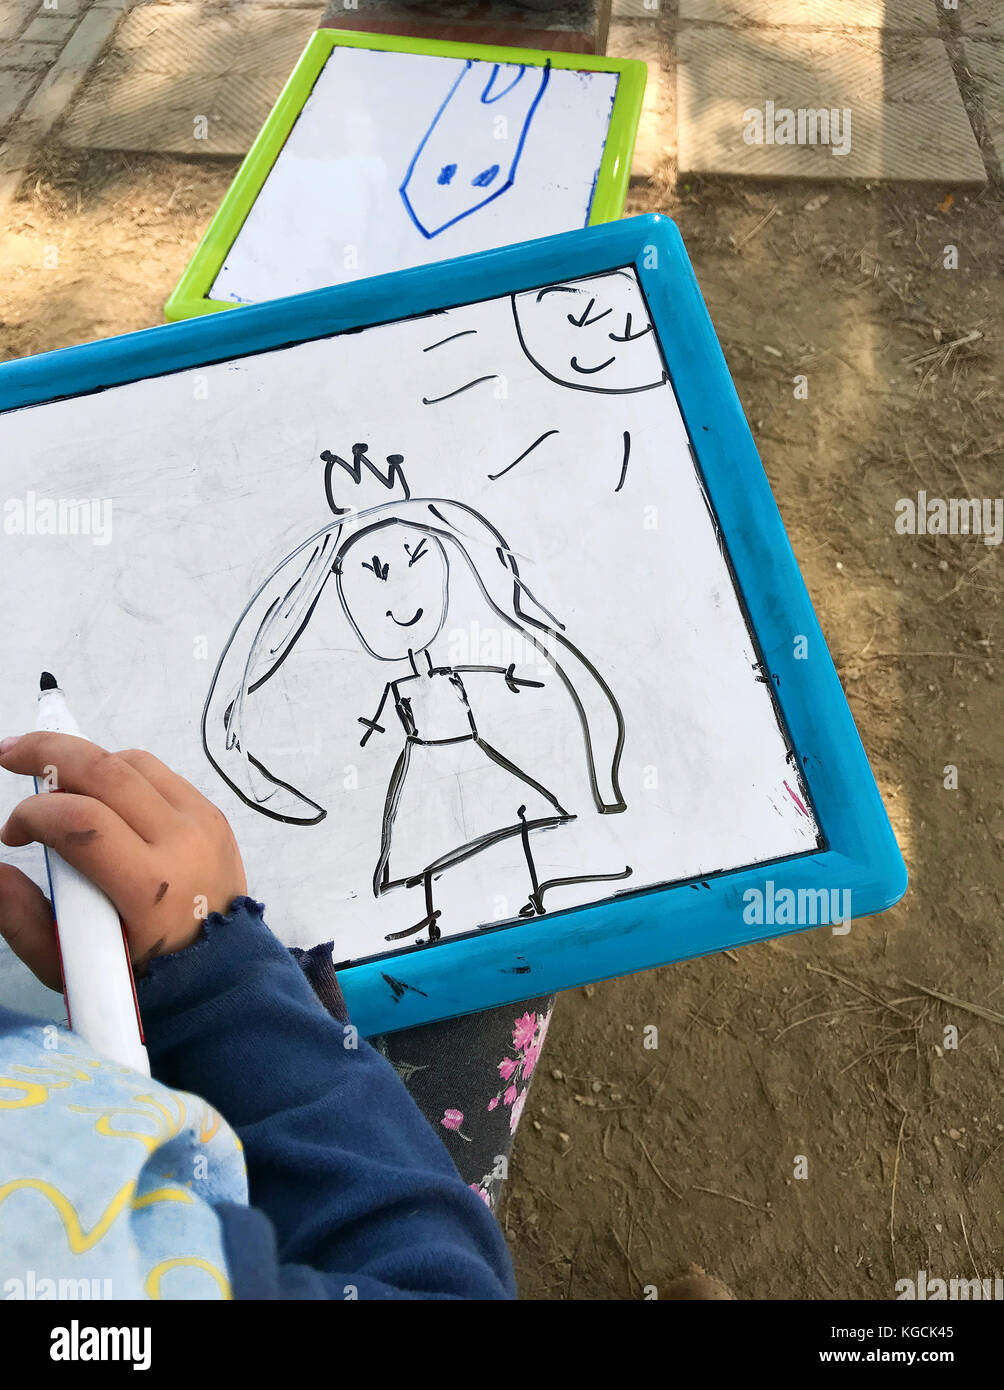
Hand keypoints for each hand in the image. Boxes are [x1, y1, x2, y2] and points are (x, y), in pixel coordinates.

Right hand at [0, 733, 246, 990]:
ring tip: (50, 782)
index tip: (12, 834)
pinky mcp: (213, 814)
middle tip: (8, 754)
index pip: (84, 821)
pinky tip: (95, 792)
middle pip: (108, 772)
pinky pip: (159, 774)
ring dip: (85, 762)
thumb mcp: (72, 965)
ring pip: (133, 763)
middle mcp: (183, 844)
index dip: (35, 814)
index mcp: (151, 888)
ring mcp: (204, 823)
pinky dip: (119, 772)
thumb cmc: (141, 976)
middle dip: (49, 751)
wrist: (223, 974)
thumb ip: (24, 919)